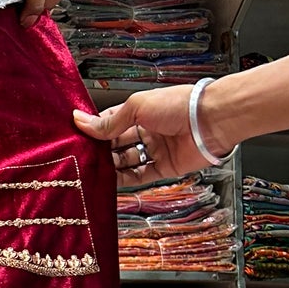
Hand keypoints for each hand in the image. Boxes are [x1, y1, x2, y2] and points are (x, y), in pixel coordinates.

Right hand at [72, 85, 209, 184]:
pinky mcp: (164, 168)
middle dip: (100, 151)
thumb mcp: (137, 107)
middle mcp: (147, 130)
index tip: (76, 138)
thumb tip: (81, 121)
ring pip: (126, 161)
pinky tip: (110, 181)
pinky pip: (140, 176)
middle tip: (80, 158)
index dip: (94, 130)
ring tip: (92, 171)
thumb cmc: (179, 105)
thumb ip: (109, 121)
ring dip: (110, 166)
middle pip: (116, 144)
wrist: (212, 121)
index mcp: (140, 111)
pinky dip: (124, 180)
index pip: (110, 122)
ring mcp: (155, 150)